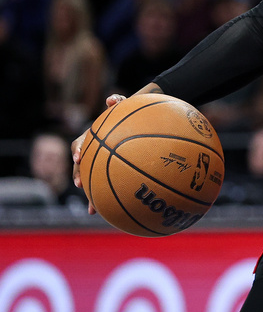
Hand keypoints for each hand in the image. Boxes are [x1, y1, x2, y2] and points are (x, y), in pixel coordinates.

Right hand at [71, 93, 125, 214]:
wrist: (136, 123)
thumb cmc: (128, 115)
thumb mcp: (124, 107)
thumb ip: (117, 102)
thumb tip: (110, 99)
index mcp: (93, 137)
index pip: (80, 143)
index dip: (78, 150)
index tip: (78, 157)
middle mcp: (93, 151)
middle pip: (81, 166)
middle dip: (79, 176)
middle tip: (80, 184)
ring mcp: (100, 163)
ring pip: (91, 180)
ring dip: (91, 194)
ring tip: (93, 208)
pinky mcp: (110, 173)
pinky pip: (107, 186)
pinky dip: (106, 198)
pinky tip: (110, 212)